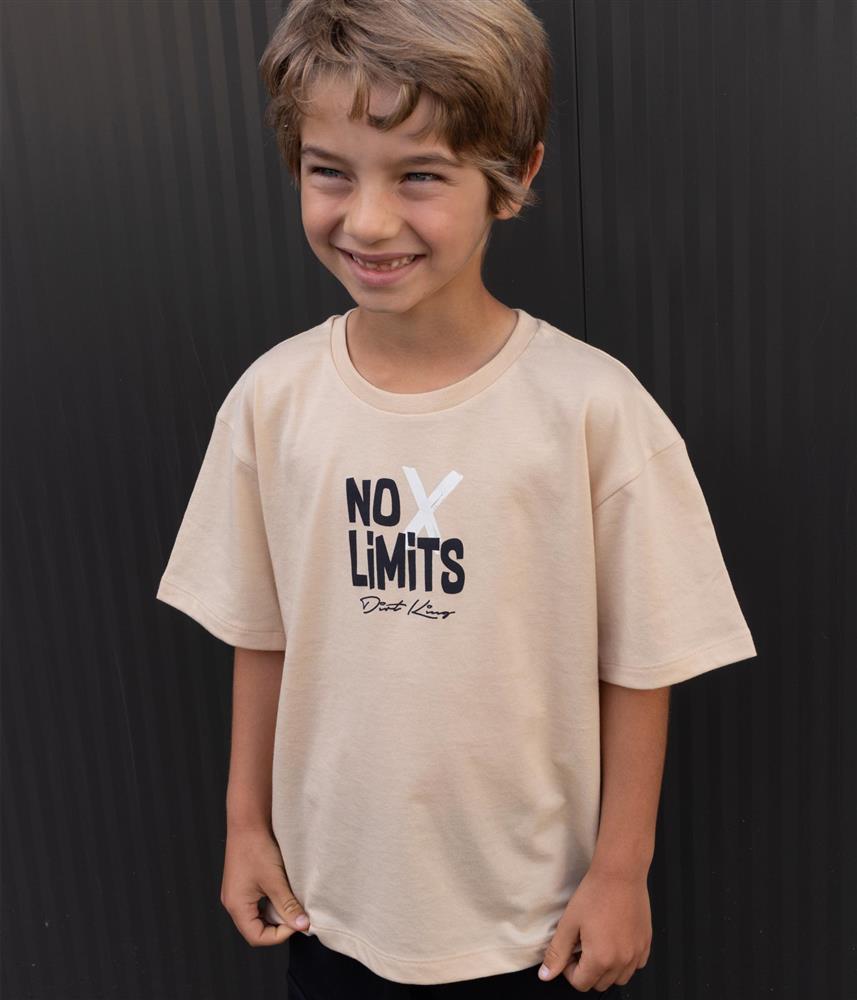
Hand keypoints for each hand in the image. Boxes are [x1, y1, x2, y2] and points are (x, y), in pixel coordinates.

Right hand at [220, 825, 310, 945]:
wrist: (248, 822)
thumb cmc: (257, 848)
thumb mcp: (275, 880)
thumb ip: (288, 905)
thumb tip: (302, 925)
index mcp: (237, 906)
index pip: (257, 937)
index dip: (279, 935)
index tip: (296, 923)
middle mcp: (233, 903)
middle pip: (256, 928)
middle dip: (278, 926)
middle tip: (295, 914)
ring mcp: (236, 893)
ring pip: (258, 915)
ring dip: (275, 913)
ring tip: (290, 902)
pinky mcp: (242, 884)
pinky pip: (257, 903)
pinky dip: (271, 902)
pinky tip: (282, 892)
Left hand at [537, 867, 650, 990]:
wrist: (620, 873)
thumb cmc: (596, 893)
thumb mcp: (569, 922)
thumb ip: (557, 952)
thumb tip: (546, 975)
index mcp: (601, 959)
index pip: (581, 983)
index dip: (569, 970)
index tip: (569, 952)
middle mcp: (622, 961)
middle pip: (600, 984)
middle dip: (586, 970)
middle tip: (581, 946)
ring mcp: (637, 953)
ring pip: (619, 978)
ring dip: (606, 969)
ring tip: (597, 944)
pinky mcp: (646, 944)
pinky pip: (635, 966)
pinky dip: (624, 961)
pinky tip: (614, 942)